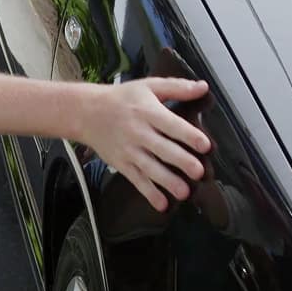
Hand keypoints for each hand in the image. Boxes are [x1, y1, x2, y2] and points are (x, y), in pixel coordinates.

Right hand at [77, 78, 212, 211]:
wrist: (86, 112)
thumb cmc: (121, 98)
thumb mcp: (148, 86)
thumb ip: (177, 87)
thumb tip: (203, 87)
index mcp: (148, 111)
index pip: (171, 124)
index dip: (189, 135)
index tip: (205, 145)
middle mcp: (139, 132)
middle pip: (163, 149)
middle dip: (181, 161)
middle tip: (198, 172)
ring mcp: (129, 150)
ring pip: (150, 168)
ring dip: (168, 182)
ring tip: (184, 192)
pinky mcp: (121, 164)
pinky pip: (137, 180)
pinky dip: (149, 193)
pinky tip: (162, 204)